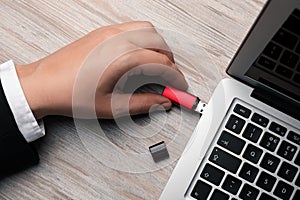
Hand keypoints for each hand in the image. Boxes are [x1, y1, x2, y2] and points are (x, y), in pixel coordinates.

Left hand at [16, 21, 187, 118]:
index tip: (178, 87)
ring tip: (157, 64)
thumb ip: (142, 103)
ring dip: (159, 46)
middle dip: (170, 61)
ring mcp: (110, 33)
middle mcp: (118, 40)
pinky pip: (133, 27)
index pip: (162, 63)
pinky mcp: (103, 32)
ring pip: (148, 30)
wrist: (43, 84)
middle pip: (159, 43)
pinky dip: (145, 38)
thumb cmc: (69, 94)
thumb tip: (161, 102)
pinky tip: (140, 53)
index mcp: (122, 59)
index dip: (175, 77)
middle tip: (169, 78)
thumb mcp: (111, 106)